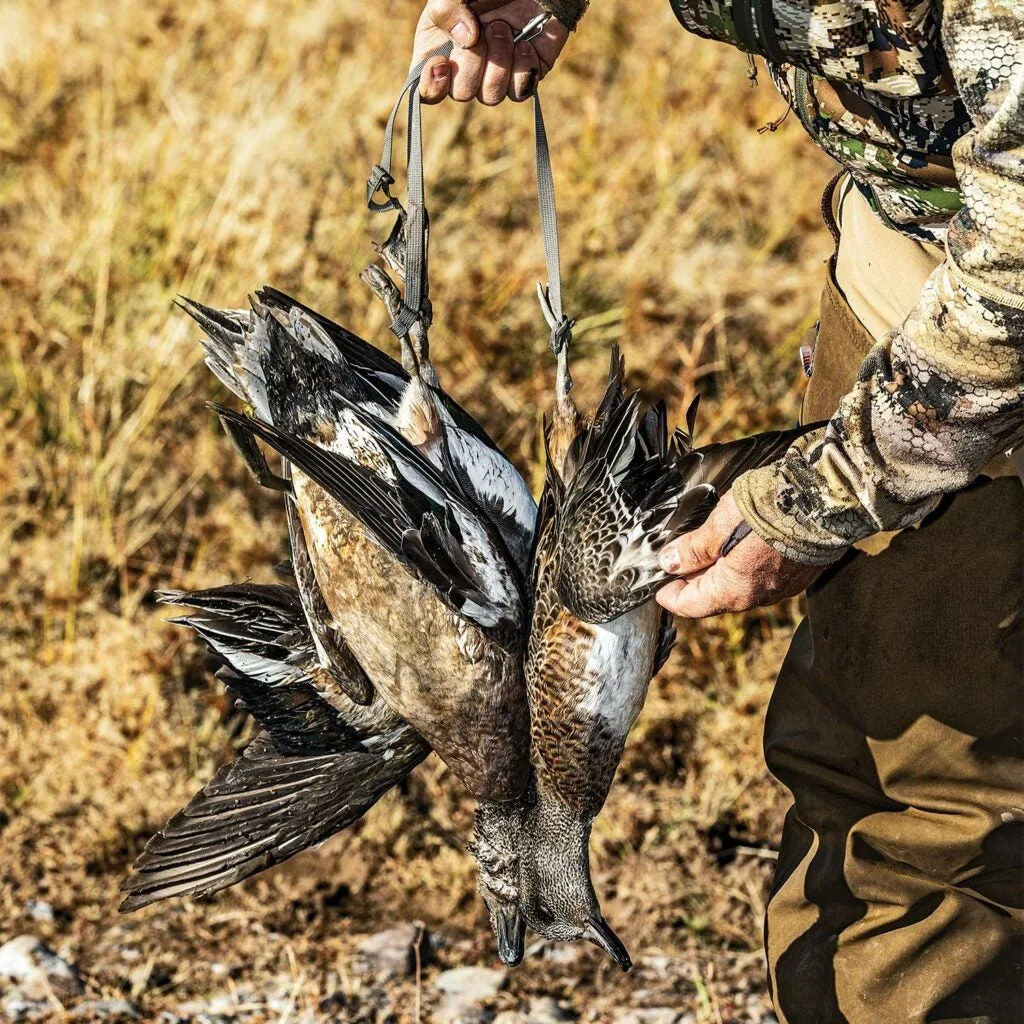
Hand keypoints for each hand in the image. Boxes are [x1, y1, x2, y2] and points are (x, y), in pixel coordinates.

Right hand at [413, 1, 569, 104]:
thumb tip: (466, 41)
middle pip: (462, 93)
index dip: (433, 86)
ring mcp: (496, 76)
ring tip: (504, 29)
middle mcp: (466, 70)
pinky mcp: (524, 76)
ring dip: (499, 60)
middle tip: (484, 30)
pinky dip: (523, 68)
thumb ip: (447, 10)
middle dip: (473, 61)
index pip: (429, 91)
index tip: (442, 63)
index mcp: (440, 51)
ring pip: (491, 96)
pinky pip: (520, 91)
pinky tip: (524, 44)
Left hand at [655, 492, 824, 617]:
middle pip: (715, 596)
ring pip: (739, 585)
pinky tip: (738, 544)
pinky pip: (762, 575)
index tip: (657, 584)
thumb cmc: (769, 511)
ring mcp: (781, 586)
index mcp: (734, 591)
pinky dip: (744, 565)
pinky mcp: (797, 572)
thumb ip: (692, 549)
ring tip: (705, 547)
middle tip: (677, 559)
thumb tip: (669, 563)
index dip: (670, 595)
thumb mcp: (717, 526)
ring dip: (719, 571)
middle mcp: (758, 596)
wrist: (822, 498)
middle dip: (693, 580)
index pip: (691, 606)